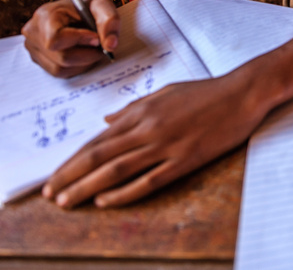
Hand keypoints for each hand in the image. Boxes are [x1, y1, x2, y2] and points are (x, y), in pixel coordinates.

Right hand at [22, 0, 120, 76]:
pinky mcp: (38, 59)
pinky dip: (75, 67)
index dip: (79, 42)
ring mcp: (33, 48)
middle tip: (99, 45)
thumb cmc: (88, 5)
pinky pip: (58, 72)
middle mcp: (33, 33)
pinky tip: (82, 53)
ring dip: (83, 63)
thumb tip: (110, 46)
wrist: (78, 6)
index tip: (96, 38)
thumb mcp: (103, 5)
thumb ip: (109, 21)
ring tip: (91, 48)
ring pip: (60, 69)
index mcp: (44, 16)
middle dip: (87, 55)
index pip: (56, 40)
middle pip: (61, 58)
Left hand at [43, 72, 268, 207]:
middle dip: (70, 176)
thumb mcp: (165, 92)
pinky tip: (106, 200)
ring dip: (87, 187)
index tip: (54, 176)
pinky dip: (124, 191)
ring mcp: (166, 145)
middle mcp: (148, 128)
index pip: (99, 140)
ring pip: (117, 170)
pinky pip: (148, 180)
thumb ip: (134, 108)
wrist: (242, 93)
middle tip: (49, 194)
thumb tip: (107, 121)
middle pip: (100, 156)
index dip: (73, 160)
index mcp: (142, 112)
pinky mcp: (185, 159)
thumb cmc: (206, 91)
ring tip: (67, 201)